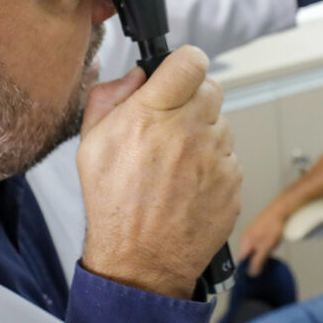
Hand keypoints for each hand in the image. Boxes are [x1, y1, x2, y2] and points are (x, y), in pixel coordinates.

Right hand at [76, 46, 240, 298]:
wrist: (140, 261)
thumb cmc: (113, 205)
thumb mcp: (90, 144)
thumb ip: (110, 97)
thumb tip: (136, 75)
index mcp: (152, 115)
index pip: (190, 61)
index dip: (185, 62)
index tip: (179, 71)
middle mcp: (189, 132)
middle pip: (211, 88)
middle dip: (193, 99)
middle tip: (173, 124)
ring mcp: (216, 157)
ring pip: (221, 124)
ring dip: (204, 135)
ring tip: (176, 164)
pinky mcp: (233, 181)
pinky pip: (228, 158)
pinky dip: (213, 166)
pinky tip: (189, 185)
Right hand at [237, 203, 291, 275]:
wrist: (280, 212)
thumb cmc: (272, 228)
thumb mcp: (265, 248)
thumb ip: (257, 261)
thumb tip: (251, 273)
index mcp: (244, 243)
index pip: (242, 261)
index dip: (247, 268)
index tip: (255, 274)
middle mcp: (245, 238)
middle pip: (247, 256)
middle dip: (255, 261)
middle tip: (265, 263)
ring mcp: (251, 234)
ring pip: (253, 250)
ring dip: (260, 254)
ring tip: (270, 252)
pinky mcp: (257, 231)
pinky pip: (258, 244)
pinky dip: (264, 247)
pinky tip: (271, 245)